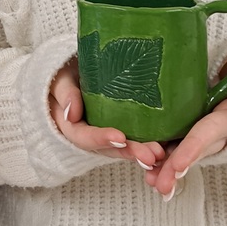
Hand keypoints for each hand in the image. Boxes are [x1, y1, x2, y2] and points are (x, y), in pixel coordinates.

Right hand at [49, 58, 163, 169]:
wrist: (73, 70)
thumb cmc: (64, 74)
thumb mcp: (59, 80)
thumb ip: (64, 93)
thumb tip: (72, 113)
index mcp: (72, 126)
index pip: (84, 136)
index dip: (101, 138)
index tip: (120, 136)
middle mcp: (91, 135)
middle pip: (109, 148)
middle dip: (130, 152)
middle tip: (150, 155)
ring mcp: (107, 133)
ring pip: (124, 147)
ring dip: (142, 152)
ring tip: (162, 153)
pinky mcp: (122, 127)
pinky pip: (135, 138)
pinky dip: (149, 143)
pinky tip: (167, 146)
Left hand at [145, 59, 226, 198]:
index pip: (212, 130)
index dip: (195, 146)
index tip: (177, 165)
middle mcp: (219, 127)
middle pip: (196, 149)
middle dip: (176, 167)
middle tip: (158, 185)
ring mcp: (206, 129)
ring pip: (184, 150)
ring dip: (166, 168)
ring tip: (149, 182)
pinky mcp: (193, 126)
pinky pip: (177, 143)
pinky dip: (162, 157)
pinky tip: (146, 168)